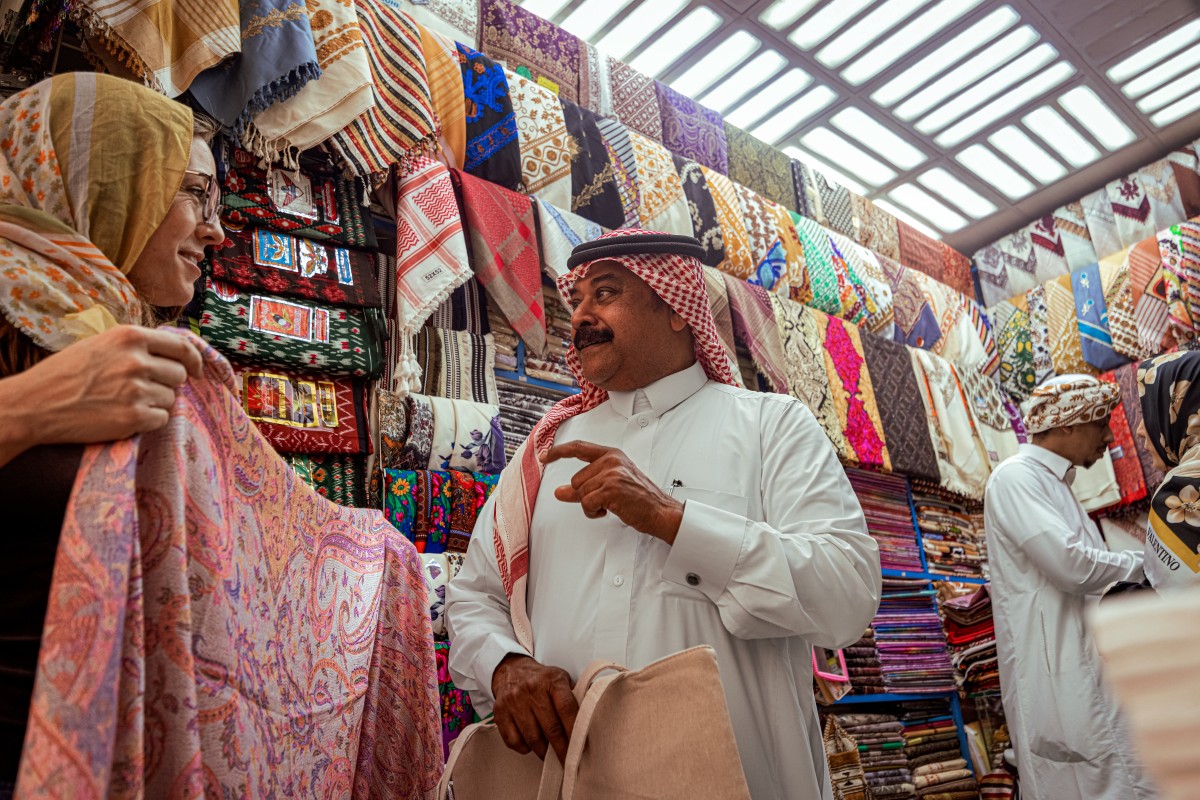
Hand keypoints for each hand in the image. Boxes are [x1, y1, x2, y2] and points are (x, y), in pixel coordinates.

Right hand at [0, 326, 203, 465]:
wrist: (35, 404)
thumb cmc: (66, 374)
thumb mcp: (102, 345)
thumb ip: (137, 346)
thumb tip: (175, 351)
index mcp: (130, 337)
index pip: (182, 346)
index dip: (194, 360)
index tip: (198, 371)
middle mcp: (137, 361)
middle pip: (179, 375)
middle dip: (166, 384)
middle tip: (140, 390)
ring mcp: (137, 389)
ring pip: (171, 399)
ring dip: (155, 403)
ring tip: (124, 402)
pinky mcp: (134, 417)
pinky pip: (162, 419)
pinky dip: (148, 421)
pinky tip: (124, 416)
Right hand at [491, 653, 578, 762]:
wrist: (510, 670)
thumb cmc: (541, 679)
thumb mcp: (560, 679)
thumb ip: (574, 697)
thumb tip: (589, 720)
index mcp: (552, 680)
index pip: (567, 709)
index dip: (574, 731)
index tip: (580, 748)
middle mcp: (532, 689)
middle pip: (551, 728)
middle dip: (562, 750)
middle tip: (568, 763)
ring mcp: (514, 701)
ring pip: (532, 738)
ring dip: (543, 751)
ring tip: (549, 754)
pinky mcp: (500, 712)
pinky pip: (514, 741)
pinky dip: (525, 748)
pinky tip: (530, 744)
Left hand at [542, 440, 683, 543]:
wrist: (660, 511)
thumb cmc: (639, 498)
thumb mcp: (610, 486)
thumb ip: (583, 487)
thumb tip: (559, 492)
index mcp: (611, 455)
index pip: (578, 447)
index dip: (558, 451)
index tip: (545, 456)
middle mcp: (611, 460)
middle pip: (576, 479)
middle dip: (585, 495)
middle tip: (605, 500)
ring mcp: (612, 473)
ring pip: (580, 492)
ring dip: (591, 505)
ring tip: (610, 505)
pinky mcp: (611, 489)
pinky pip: (586, 503)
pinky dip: (593, 512)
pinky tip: (608, 511)